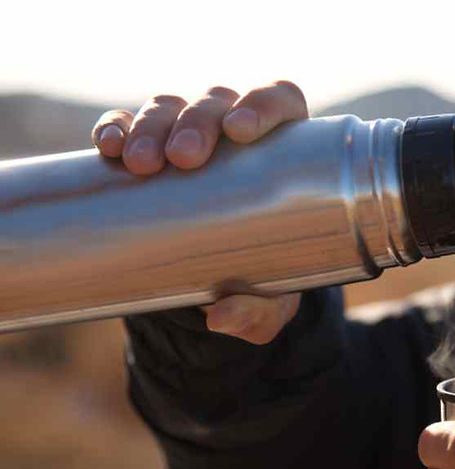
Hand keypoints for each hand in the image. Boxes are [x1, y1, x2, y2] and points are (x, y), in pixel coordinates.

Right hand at [90, 81, 307, 343]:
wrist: (220, 284)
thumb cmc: (265, 279)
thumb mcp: (271, 303)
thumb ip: (258, 312)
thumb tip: (222, 316)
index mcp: (282, 146)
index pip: (279, 100)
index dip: (263, 103)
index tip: (241, 131)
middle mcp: (232, 128)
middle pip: (216, 103)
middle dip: (197, 123)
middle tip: (184, 159)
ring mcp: (185, 133)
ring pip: (168, 108)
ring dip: (152, 127)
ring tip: (141, 164)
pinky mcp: (144, 149)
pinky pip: (123, 125)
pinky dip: (113, 129)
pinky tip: (108, 148)